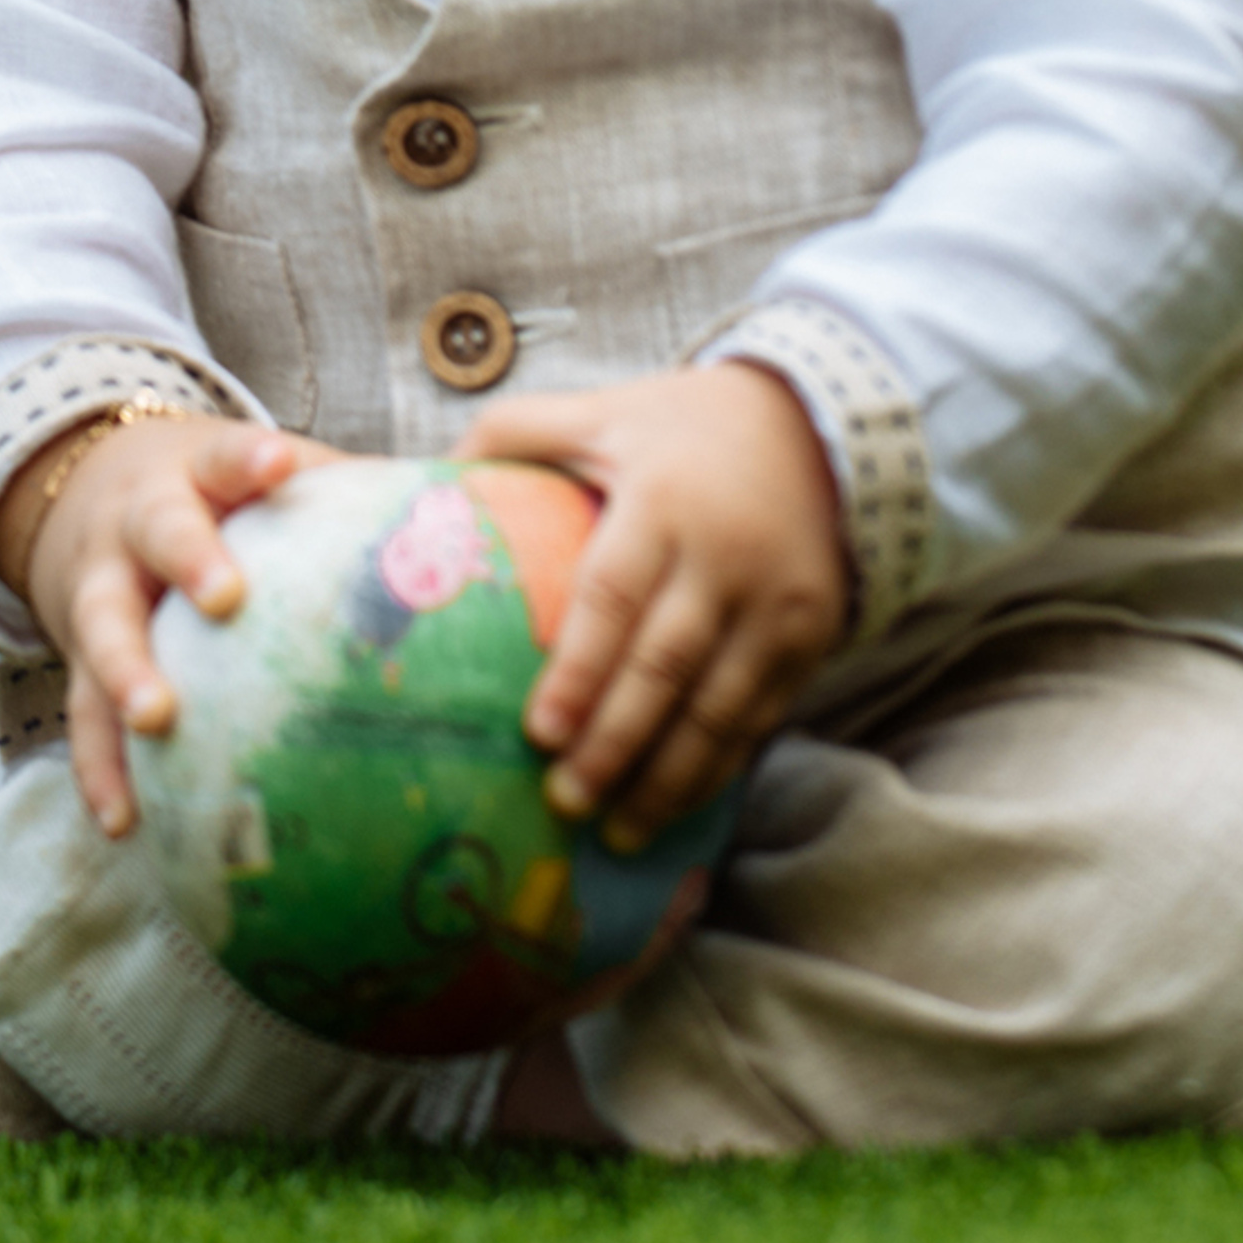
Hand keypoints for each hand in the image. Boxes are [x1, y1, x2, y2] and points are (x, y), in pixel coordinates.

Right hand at [0, 412, 334, 836]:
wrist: (94, 487)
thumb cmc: (219, 493)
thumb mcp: (264, 472)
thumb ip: (344, 494)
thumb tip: (465, 520)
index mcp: (202, 473)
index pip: (228, 455)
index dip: (251, 460)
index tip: (280, 466)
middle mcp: (141, 522)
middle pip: (160, 530)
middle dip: (191, 560)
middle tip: (225, 599)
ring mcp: (102, 586)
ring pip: (103, 623)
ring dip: (127, 672)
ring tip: (158, 719)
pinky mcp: (79, 652)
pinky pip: (84, 711)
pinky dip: (101, 766)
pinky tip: (125, 819)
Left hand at [456, 361, 847, 845]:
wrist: (815, 426)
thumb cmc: (680, 427)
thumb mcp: (601, 410)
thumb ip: (516, 432)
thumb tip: (427, 476)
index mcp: (661, 500)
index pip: (614, 595)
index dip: (578, 669)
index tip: (540, 732)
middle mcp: (724, 554)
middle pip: (664, 667)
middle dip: (612, 743)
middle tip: (564, 801)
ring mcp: (776, 601)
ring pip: (717, 708)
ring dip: (665, 778)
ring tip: (615, 831)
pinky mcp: (810, 635)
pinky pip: (758, 716)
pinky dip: (716, 767)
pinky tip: (675, 805)